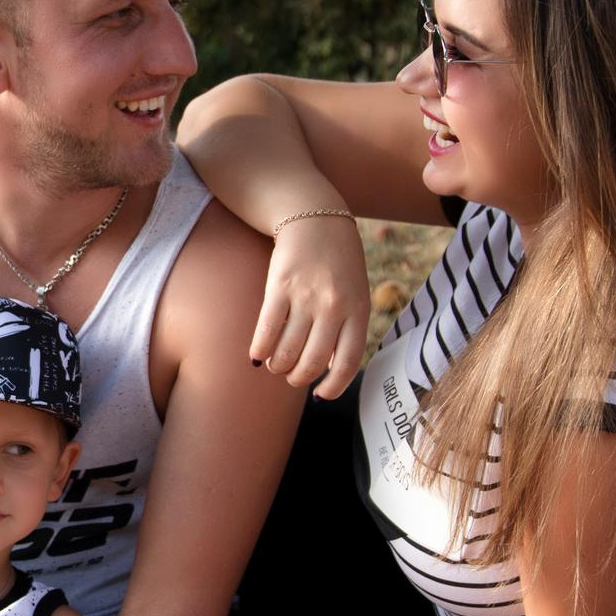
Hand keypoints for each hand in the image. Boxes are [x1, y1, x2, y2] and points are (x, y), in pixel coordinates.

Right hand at [253, 214, 367, 397]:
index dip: (333, 386)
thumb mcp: (355, 294)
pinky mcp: (280, 286)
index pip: (349, 362)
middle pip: (314, 361)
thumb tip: (330, 372)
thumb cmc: (337, 264)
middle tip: (292, 377)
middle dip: (299, 378)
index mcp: (358, 310)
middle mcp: (334, 306)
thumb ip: (347, 329)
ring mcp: (306, 296)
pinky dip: (260, 349)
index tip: (320, 396)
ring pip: (287, 350)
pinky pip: (267, 330)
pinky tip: (257, 356)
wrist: (316, 219)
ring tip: (275, 365)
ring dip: (278, 366)